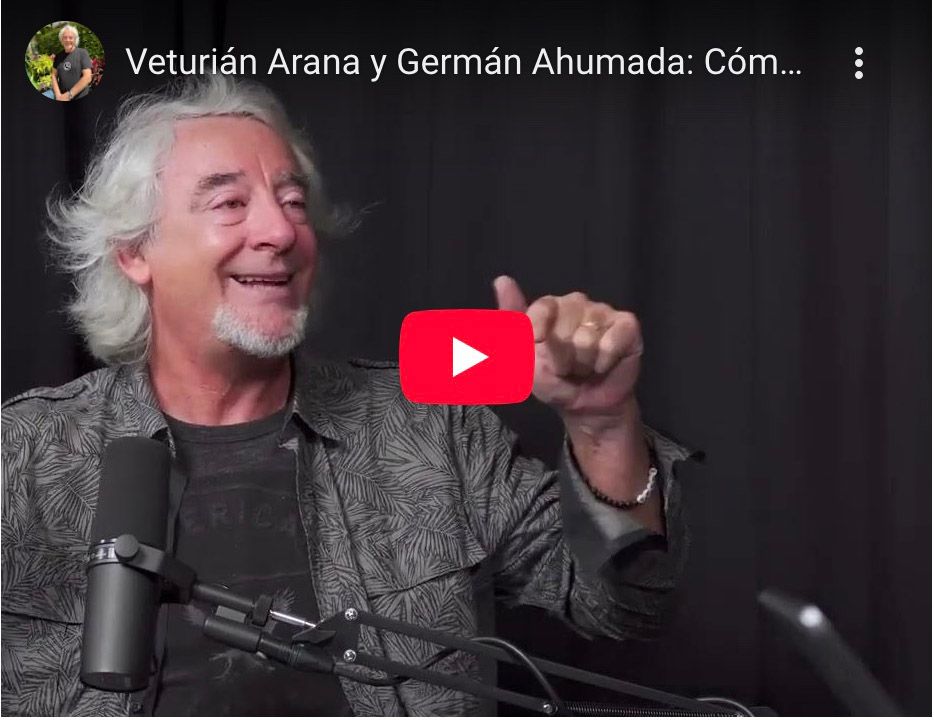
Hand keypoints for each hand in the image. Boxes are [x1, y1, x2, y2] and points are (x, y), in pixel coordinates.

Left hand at [493, 275, 642, 429]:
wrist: (586, 405)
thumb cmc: (553, 379)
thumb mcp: (522, 357)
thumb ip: (511, 321)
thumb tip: (501, 279)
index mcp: (550, 306)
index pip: (542, 308)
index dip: (539, 334)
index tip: (540, 350)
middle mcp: (577, 303)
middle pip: (564, 328)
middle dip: (562, 357)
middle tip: (567, 367)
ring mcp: (603, 312)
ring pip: (586, 339)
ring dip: (582, 364)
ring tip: (585, 368)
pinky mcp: (628, 325)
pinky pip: (611, 343)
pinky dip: (603, 362)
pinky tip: (604, 365)